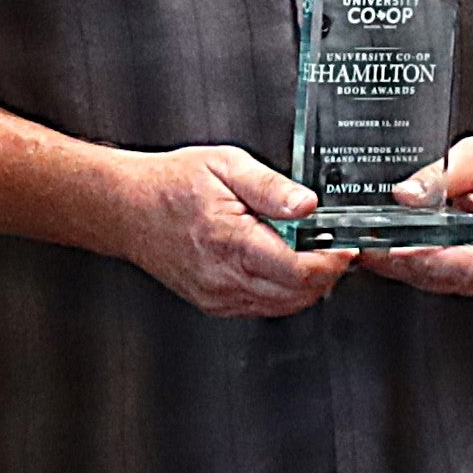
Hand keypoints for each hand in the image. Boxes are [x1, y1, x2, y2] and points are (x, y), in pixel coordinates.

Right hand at [117, 143, 352, 317]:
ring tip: (312, 254)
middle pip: (297, 294)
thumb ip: (272, 186)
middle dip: (326, 273)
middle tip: (336, 247)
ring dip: (306, 286)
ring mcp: (219, 295)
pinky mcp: (214, 303)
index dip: (332, 261)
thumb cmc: (171, 185)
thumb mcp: (226, 165)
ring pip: (282, 306)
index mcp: (232, 242)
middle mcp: (225, 277)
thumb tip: (308, 205)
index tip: (345, 245)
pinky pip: (261, 307)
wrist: (126, 209)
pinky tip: (282, 267)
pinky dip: (282, 293)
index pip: (299, 270)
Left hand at [357, 129, 472, 297]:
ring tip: (368, 249)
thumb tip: (406, 194)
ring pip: (437, 282)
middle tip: (364, 245)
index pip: (468, 258)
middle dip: (399, 261)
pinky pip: (440, 280)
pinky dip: (413, 267)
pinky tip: (391, 254)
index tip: (393, 247)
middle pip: (444, 274)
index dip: (427, 256)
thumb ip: (440, 175)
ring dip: (401, 267)